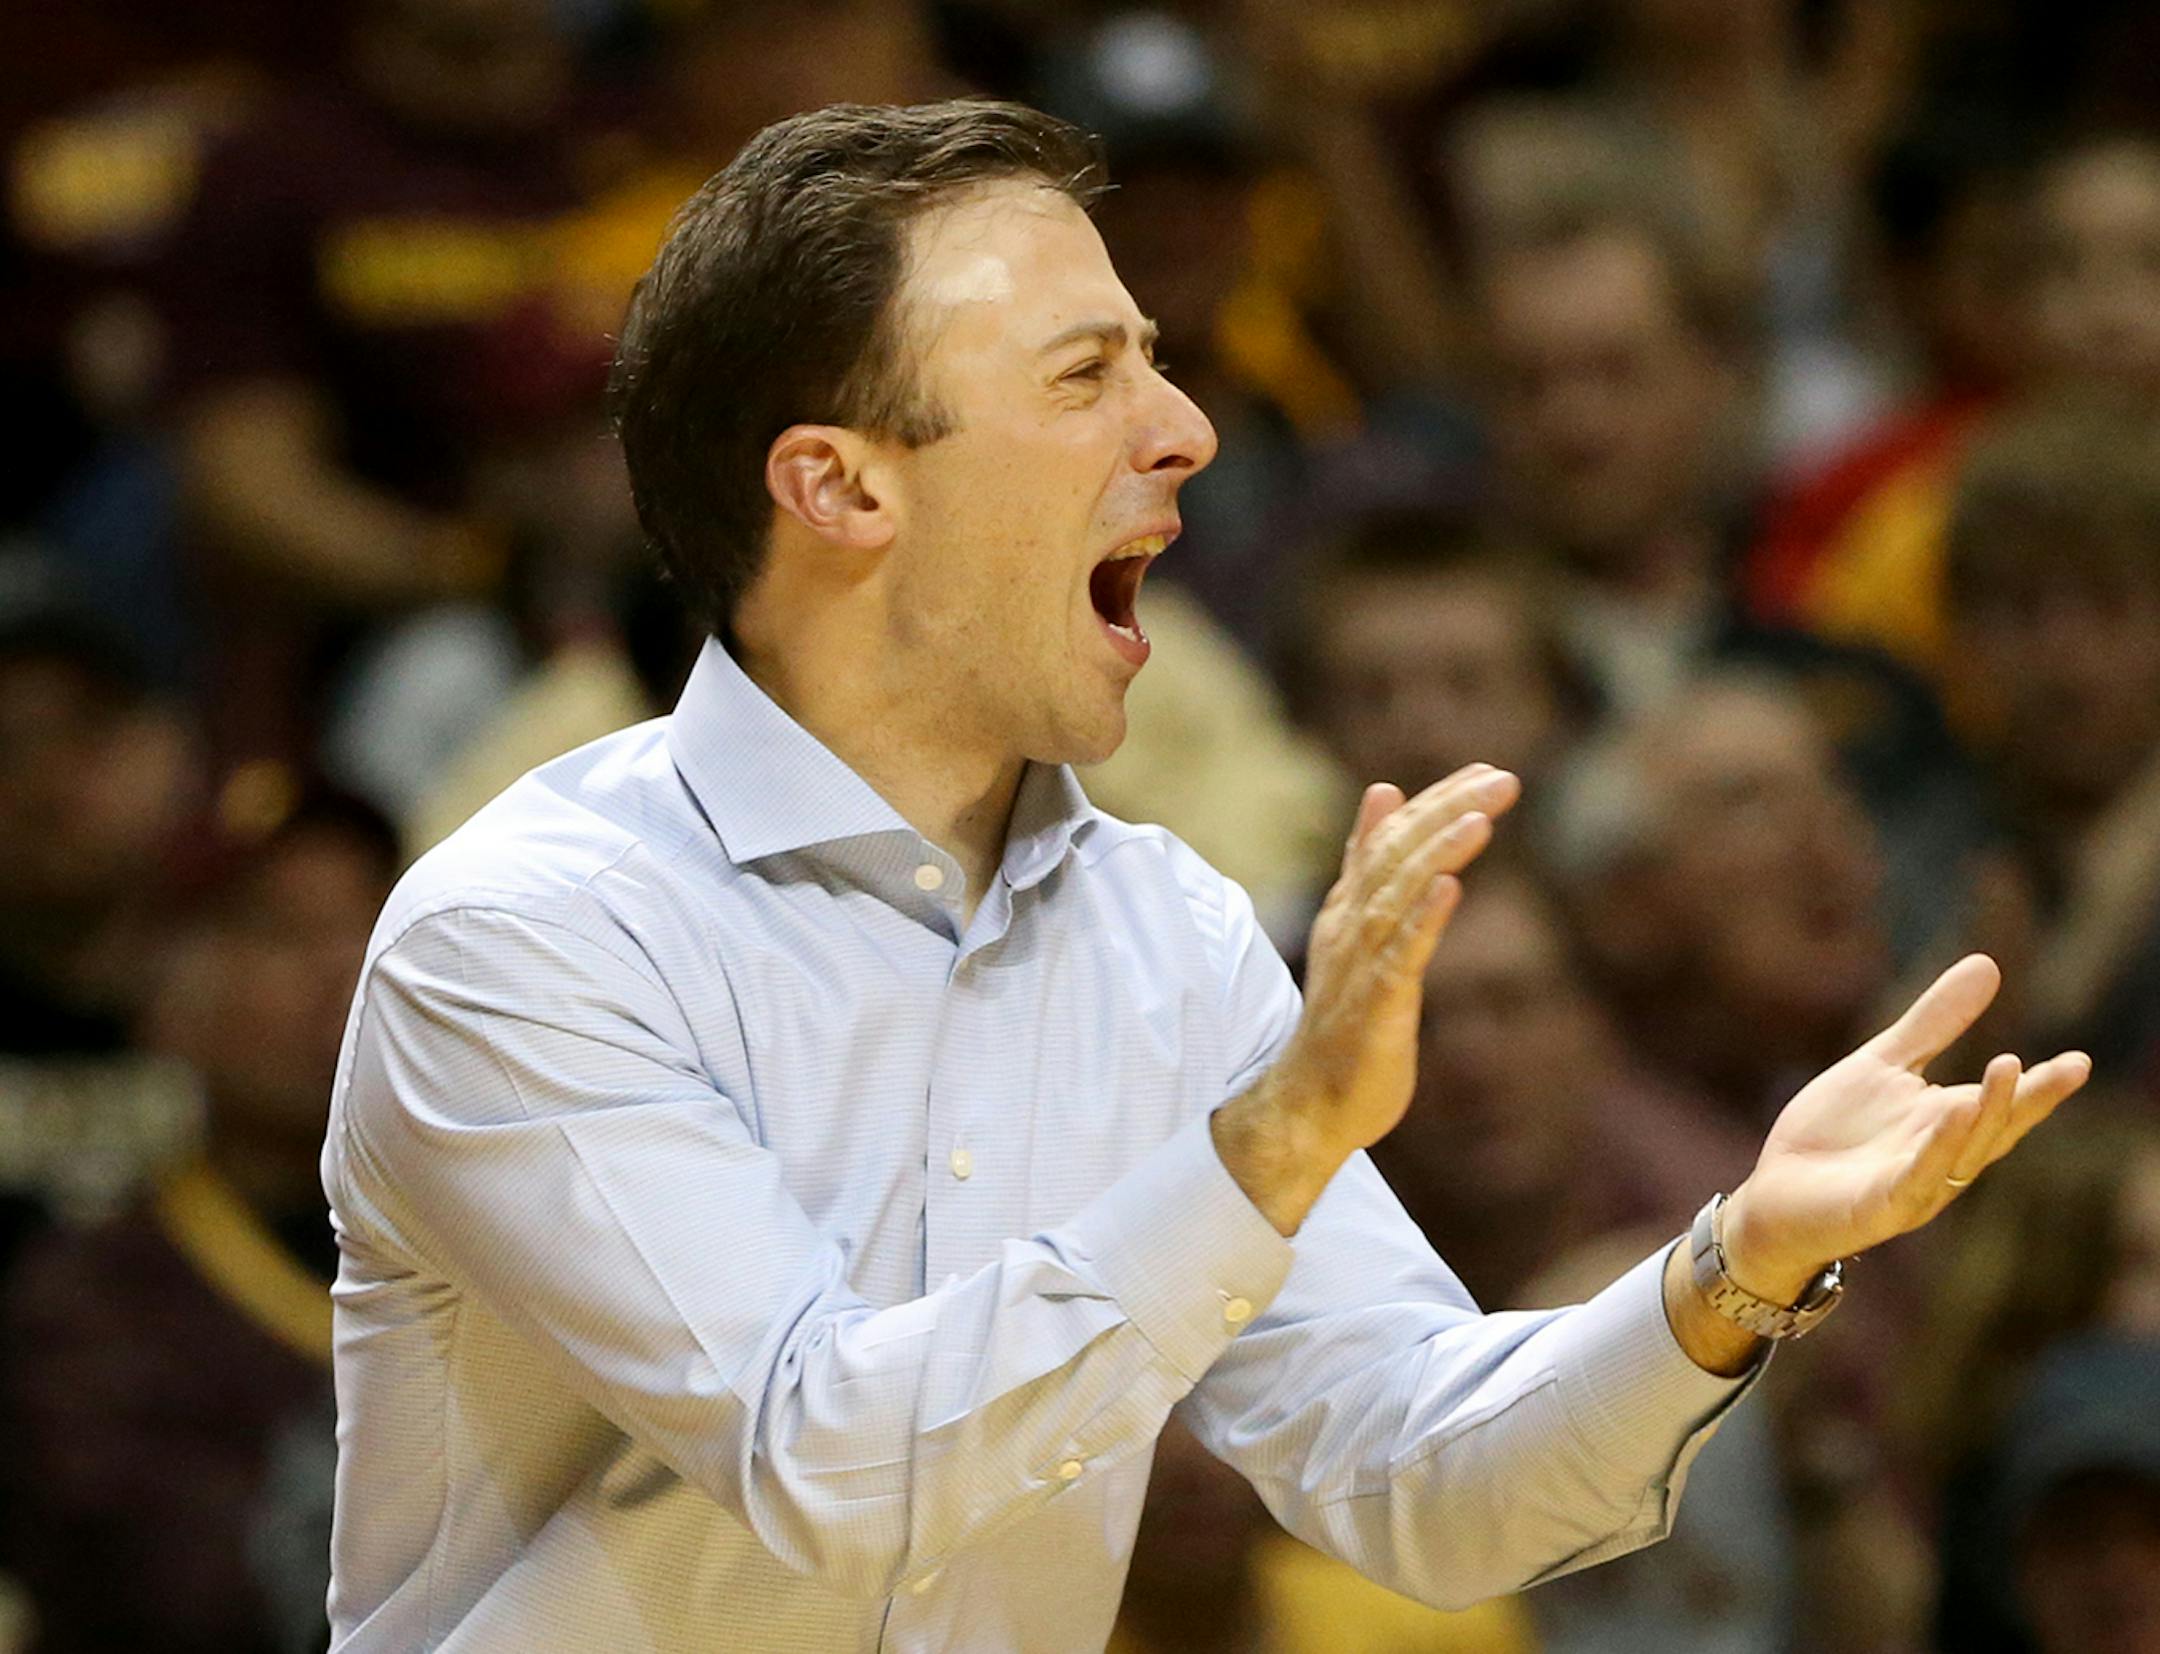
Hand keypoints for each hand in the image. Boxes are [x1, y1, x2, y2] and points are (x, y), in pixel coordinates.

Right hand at [1215, 765, 1518, 1233]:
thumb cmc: (1342, 1020)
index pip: (1391, 840)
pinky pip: (1401, 956)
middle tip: (1501, 779)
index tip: (1485, 771)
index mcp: (1349, 909)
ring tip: (1479, 818)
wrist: (1309, 1101)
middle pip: (1397, 856)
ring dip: (1436, 853)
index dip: (1435, 802)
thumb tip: (1382, 790)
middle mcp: (1351, 927)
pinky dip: (1423, 920)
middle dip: (1446, 812)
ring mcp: (1361, 966)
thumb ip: (1366, 862)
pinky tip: (1450, 889)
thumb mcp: (1356, 929)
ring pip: (1398, 897)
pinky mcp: (1377, 1007)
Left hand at [1720, 954, 2090, 1304]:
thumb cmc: (1833, 1133)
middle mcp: (1943, 1158)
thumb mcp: (1882, 1064)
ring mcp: (1915, 1186)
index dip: (2042, 1087)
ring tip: (2005, 1068)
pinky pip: (1915, 1177)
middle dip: (2026, 1099)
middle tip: (2068, 1066)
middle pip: (1995, 1128)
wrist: (1772, 1193)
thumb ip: (1935, 1022)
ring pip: (1963, 1153)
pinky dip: (1937, 1148)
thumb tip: (1989, 963)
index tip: (2080, 1061)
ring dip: (1986, 1114)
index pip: (2005, 1105)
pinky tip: (1951, 1113)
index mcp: (1948, 1123)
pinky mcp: (1880, 1206)